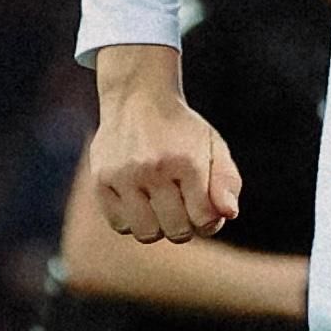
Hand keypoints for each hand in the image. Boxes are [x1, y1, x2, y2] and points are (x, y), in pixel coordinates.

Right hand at [92, 47, 240, 242]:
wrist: (137, 97)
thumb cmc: (182, 131)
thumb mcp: (214, 147)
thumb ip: (227, 182)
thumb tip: (229, 214)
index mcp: (187, 162)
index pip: (203, 220)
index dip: (209, 223)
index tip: (205, 211)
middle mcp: (153, 169)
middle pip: (176, 231)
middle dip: (185, 226)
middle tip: (182, 207)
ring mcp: (123, 175)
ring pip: (145, 233)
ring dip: (157, 227)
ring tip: (159, 206)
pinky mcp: (101, 179)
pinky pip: (119, 224)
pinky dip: (132, 221)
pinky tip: (138, 202)